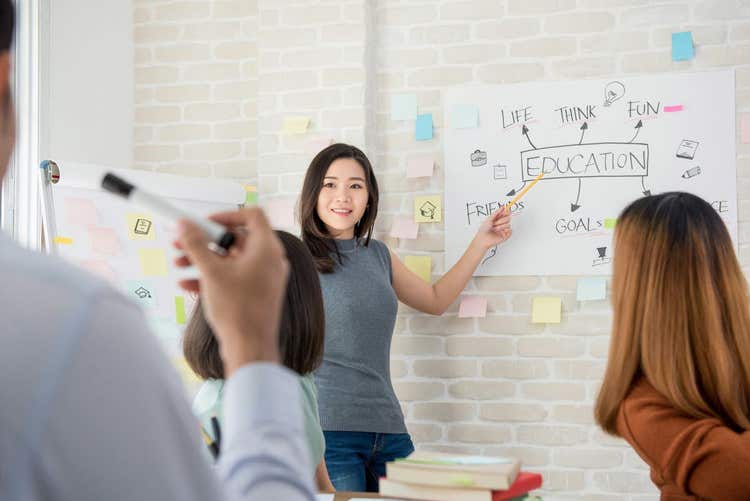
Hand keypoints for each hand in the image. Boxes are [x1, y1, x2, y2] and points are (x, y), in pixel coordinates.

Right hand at [174, 208, 288, 374]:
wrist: (250, 348)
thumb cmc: (238, 310)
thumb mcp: (211, 272)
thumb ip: (196, 244)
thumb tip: (184, 224)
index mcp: (266, 248)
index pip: (251, 215)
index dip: (226, 214)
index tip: (203, 222)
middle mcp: (269, 260)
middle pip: (236, 238)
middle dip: (205, 240)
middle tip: (180, 242)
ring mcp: (264, 278)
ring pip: (230, 259)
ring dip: (203, 259)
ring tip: (177, 263)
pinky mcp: (256, 293)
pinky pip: (233, 277)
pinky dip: (212, 277)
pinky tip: (186, 284)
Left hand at [472, 206, 511, 249]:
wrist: (483, 238)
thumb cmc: (484, 229)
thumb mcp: (489, 218)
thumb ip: (497, 212)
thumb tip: (502, 207)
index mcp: (498, 219)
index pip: (506, 213)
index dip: (506, 212)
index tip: (506, 210)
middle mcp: (501, 224)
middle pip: (508, 218)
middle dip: (501, 220)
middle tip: (494, 223)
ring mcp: (504, 229)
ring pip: (508, 224)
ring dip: (500, 227)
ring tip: (494, 229)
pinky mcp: (506, 235)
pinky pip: (510, 231)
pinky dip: (504, 231)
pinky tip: (499, 233)